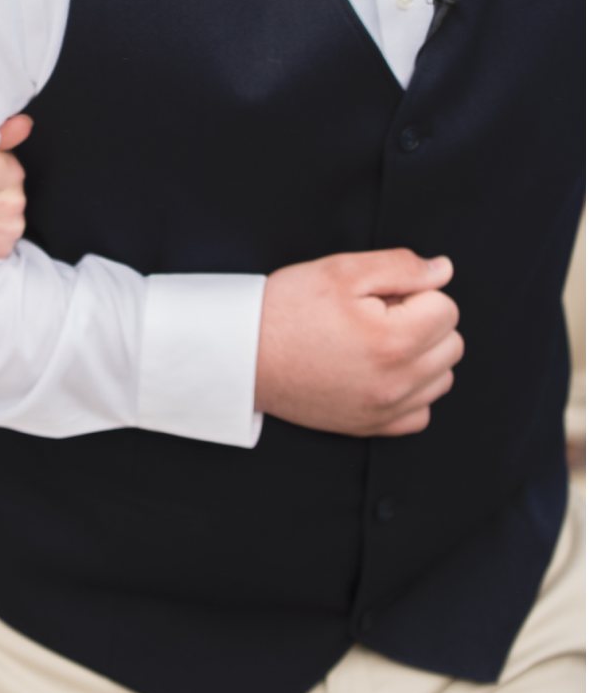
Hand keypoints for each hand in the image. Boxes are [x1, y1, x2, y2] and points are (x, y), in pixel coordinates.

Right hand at [255, 249, 461, 436]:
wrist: (242, 355)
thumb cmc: (285, 309)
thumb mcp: (341, 270)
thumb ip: (402, 266)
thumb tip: (444, 271)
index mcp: (393, 340)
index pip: (447, 308)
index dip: (414, 292)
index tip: (378, 296)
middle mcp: (397, 382)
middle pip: (451, 344)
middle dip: (423, 322)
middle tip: (376, 315)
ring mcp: (385, 409)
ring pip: (441, 378)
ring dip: (422, 357)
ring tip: (377, 342)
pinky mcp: (371, 426)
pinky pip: (421, 413)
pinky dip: (411, 392)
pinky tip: (380, 372)